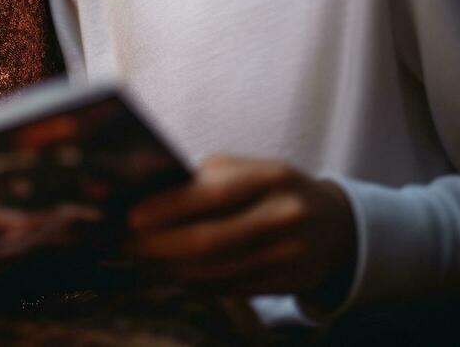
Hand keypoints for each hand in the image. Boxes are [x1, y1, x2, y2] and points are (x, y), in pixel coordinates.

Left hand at [128, 154, 356, 299]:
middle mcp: (285, 216)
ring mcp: (292, 254)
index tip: (131, 217)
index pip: (212, 194)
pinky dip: (194, 283)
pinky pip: (231, 288)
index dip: (167, 208)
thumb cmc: (271, 189)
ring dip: (169, 270)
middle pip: (210, 241)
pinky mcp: (290, 283)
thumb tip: (143, 199)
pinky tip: (172, 275)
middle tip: (126, 245)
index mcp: (271, 177)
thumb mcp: (246, 171)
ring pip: (216, 271)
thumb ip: (201, 180)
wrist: (334, 223)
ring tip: (140, 263)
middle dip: (158, 246)